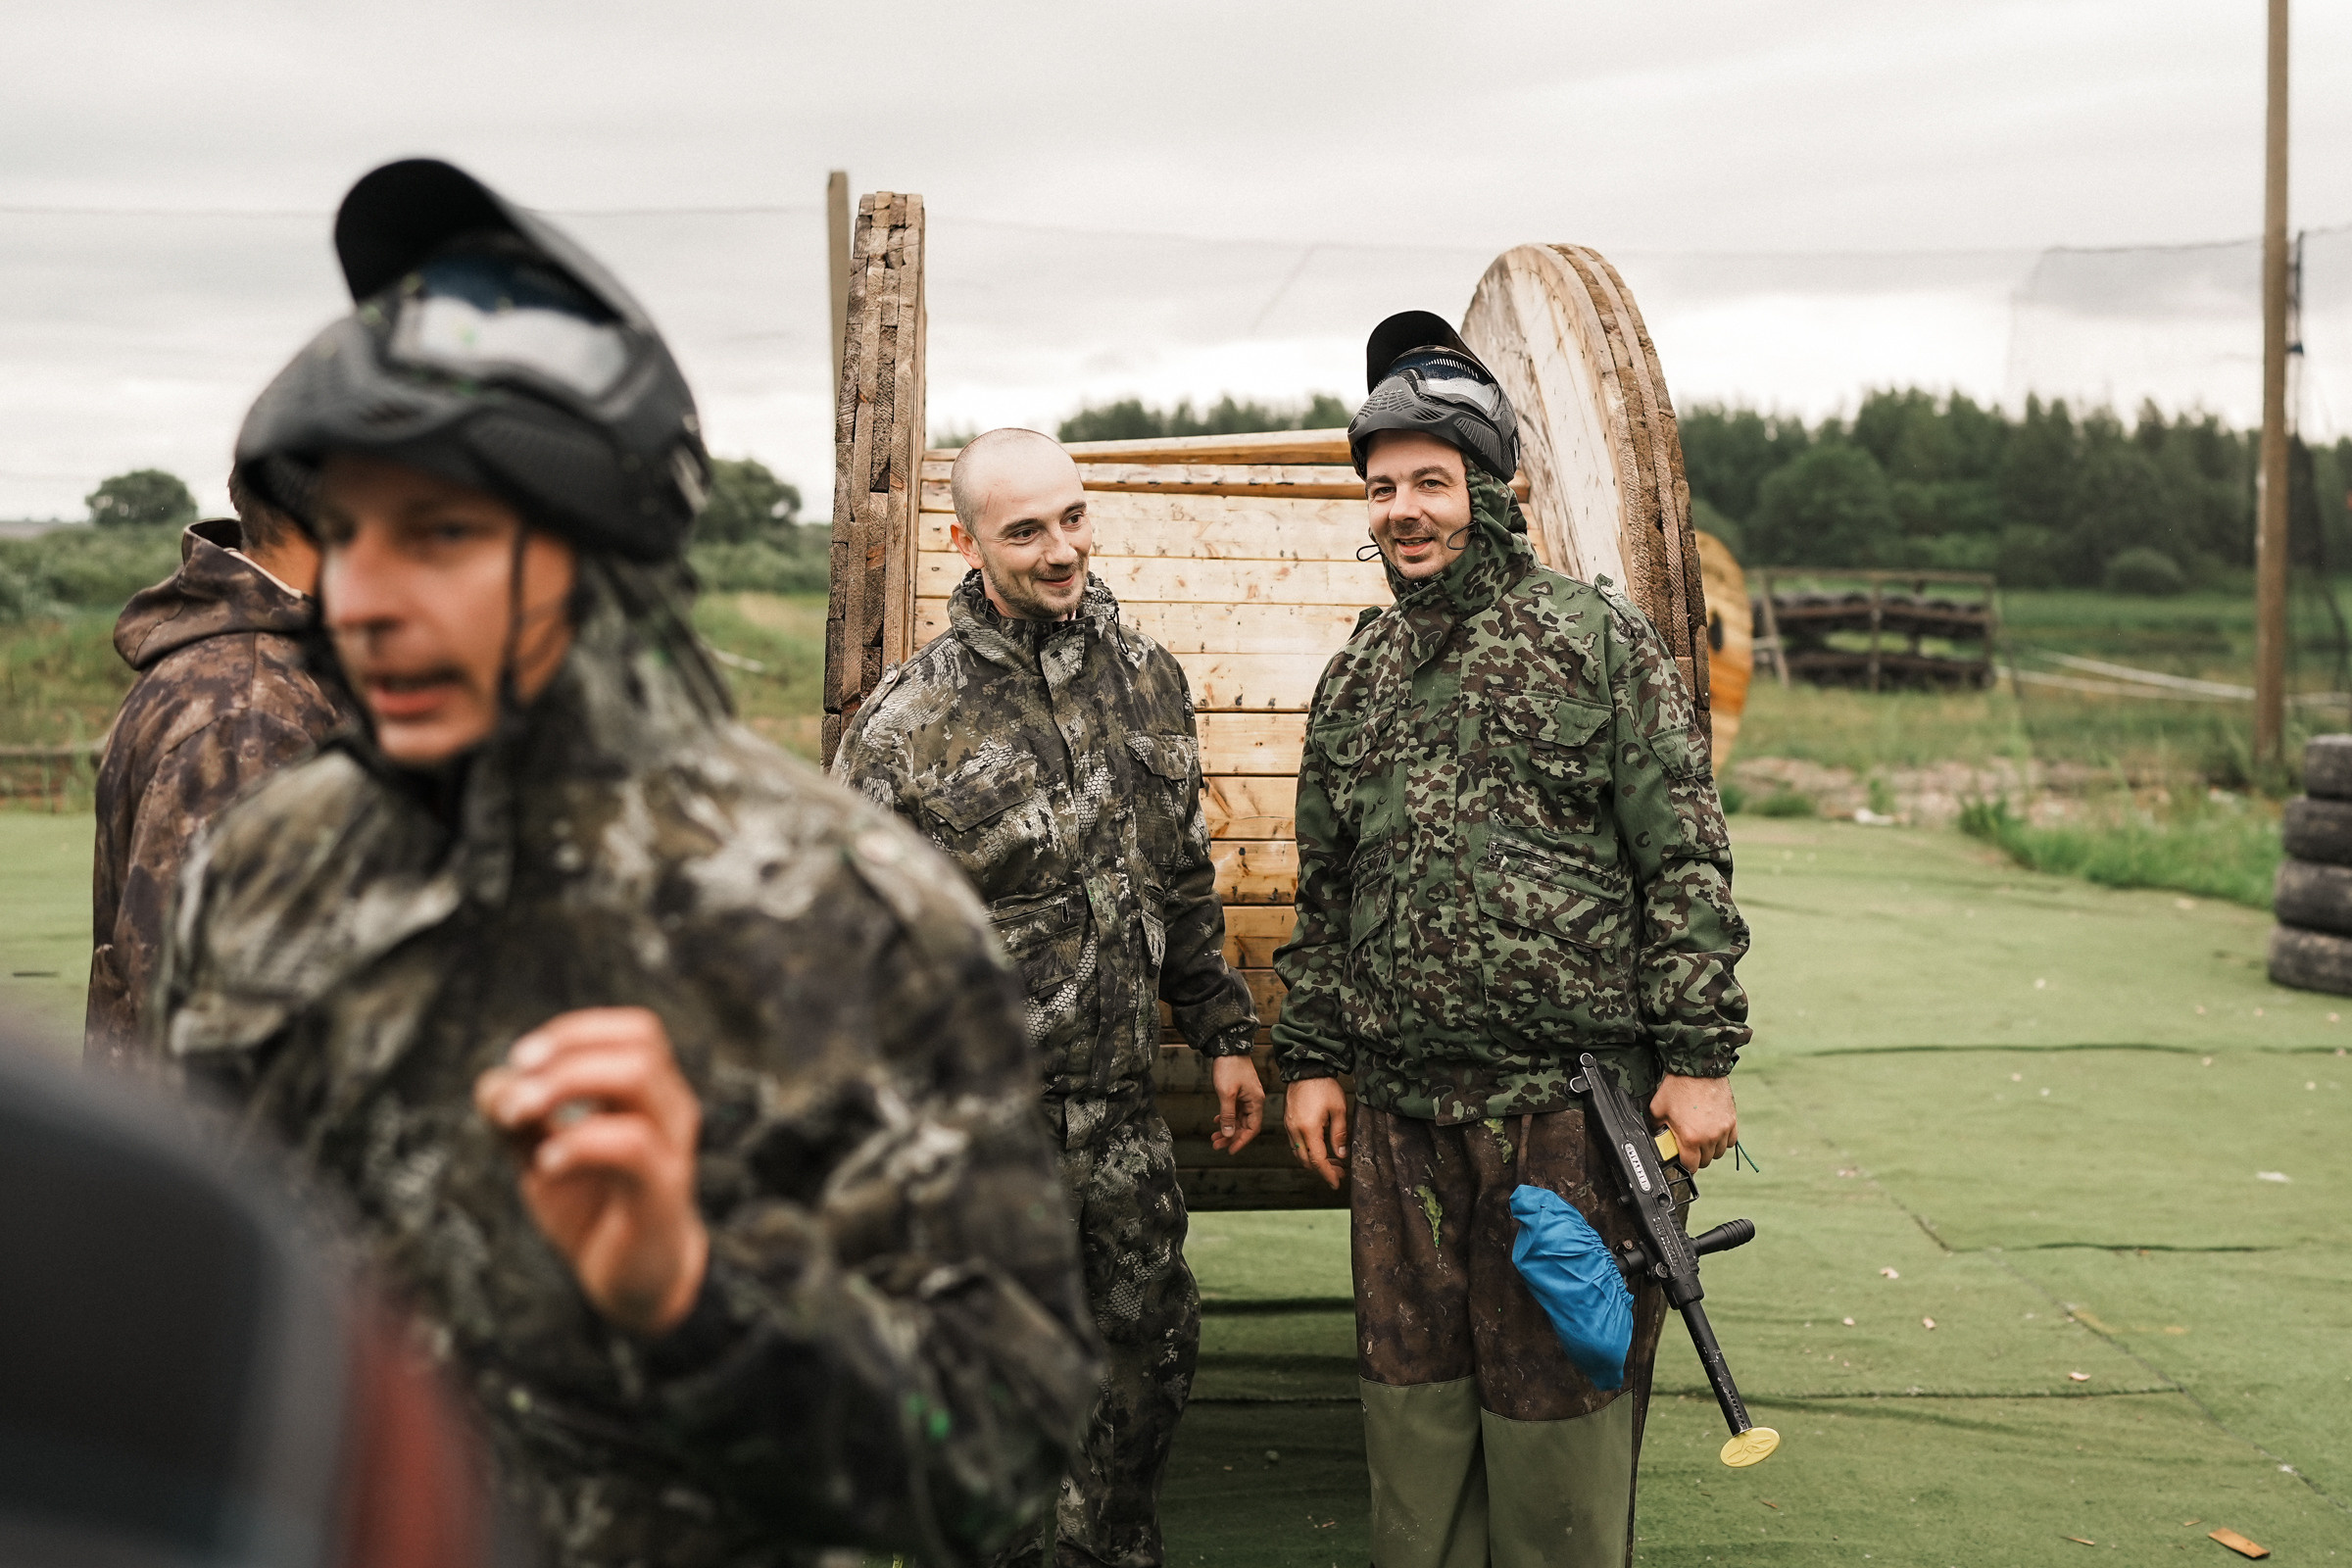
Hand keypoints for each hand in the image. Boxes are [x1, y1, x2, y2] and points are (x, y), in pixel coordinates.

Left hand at [473, 1007, 708, 1336]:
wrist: (638, 1282)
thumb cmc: (596, 1210)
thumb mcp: (544, 1155)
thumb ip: (517, 1118)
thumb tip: (494, 1081)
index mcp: (651, 1095)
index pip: (635, 1029)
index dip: (575, 1031)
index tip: (520, 1061)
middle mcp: (671, 1111)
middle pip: (640, 1040)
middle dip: (566, 1052)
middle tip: (517, 1093)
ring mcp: (672, 1148)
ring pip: (637, 1077)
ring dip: (566, 1083)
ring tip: (520, 1116)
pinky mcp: (662, 1192)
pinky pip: (631, 1145)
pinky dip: (577, 1141)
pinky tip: (544, 1164)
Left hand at [1209, 1054, 1265, 1153]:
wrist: (1227, 1046)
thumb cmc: (1229, 1068)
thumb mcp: (1227, 1094)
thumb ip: (1228, 1116)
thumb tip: (1229, 1134)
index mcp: (1255, 1102)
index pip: (1253, 1128)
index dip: (1242, 1141)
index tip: (1230, 1150)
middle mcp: (1254, 1100)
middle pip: (1245, 1125)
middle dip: (1231, 1137)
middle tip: (1216, 1145)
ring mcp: (1247, 1096)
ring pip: (1239, 1118)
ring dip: (1227, 1128)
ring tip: (1214, 1137)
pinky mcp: (1240, 1091)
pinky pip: (1235, 1110)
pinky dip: (1226, 1117)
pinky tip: (1216, 1121)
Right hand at [1281, 1077, 1350, 1189]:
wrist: (1306, 1068)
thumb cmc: (1324, 1086)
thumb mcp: (1339, 1110)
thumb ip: (1339, 1134)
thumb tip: (1341, 1155)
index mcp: (1308, 1129)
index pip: (1317, 1160)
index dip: (1328, 1174)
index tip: (1337, 1183)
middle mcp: (1295, 1130)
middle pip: (1305, 1161)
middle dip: (1322, 1170)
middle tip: (1339, 1171)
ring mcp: (1289, 1126)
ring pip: (1298, 1153)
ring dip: (1313, 1161)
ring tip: (1332, 1161)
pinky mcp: (1287, 1121)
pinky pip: (1295, 1143)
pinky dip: (1306, 1150)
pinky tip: (1319, 1147)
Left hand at [1648, 1073, 1737, 1170]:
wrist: (1697, 1068)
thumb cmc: (1677, 1087)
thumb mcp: (1657, 1110)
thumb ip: (1658, 1129)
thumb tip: (1658, 1140)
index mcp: (1690, 1138)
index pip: (1691, 1166)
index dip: (1684, 1164)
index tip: (1682, 1158)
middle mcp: (1709, 1137)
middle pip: (1705, 1161)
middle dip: (1696, 1156)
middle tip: (1688, 1145)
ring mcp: (1723, 1129)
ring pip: (1718, 1152)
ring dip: (1710, 1149)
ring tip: (1700, 1137)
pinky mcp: (1732, 1121)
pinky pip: (1731, 1141)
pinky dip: (1723, 1140)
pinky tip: (1713, 1132)